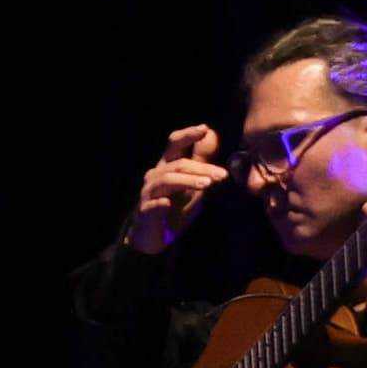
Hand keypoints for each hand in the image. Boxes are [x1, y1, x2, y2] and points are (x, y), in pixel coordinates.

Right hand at [127, 123, 228, 253]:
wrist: (154, 238)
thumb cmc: (174, 209)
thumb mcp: (192, 183)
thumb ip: (201, 161)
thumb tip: (213, 135)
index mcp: (167, 166)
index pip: (175, 144)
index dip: (188, 135)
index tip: (205, 129)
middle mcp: (156, 175)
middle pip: (178, 163)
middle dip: (201, 168)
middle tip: (222, 175)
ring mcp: (148, 193)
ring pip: (167, 180)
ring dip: (188, 181)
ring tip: (206, 185)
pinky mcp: (144, 212)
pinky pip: (151, 205)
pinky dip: (160, 204)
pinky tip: (168, 205)